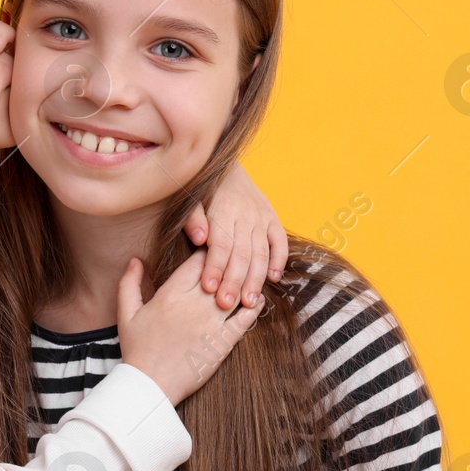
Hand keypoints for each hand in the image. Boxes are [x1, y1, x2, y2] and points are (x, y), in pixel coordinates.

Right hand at [117, 251, 263, 405]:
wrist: (150, 386)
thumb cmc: (137, 350)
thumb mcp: (126, 314)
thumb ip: (129, 283)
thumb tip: (136, 259)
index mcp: (171, 294)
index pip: (199, 261)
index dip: (209, 251)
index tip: (214, 249)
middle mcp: (194, 305)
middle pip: (221, 272)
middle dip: (229, 262)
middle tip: (236, 257)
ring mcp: (212, 323)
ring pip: (236, 292)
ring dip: (244, 282)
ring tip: (250, 276)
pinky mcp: (224, 342)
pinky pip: (245, 319)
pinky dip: (254, 307)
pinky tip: (257, 300)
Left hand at [182, 163, 286, 310]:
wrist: (225, 166)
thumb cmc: (201, 189)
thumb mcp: (189, 197)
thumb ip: (192, 218)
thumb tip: (199, 239)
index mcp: (224, 208)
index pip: (221, 243)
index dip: (215, 266)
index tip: (209, 288)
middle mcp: (246, 214)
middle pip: (242, 253)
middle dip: (234, 281)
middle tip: (226, 304)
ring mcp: (262, 216)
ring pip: (261, 252)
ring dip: (256, 279)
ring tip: (249, 302)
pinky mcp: (272, 218)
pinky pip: (280, 242)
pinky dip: (279, 260)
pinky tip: (273, 278)